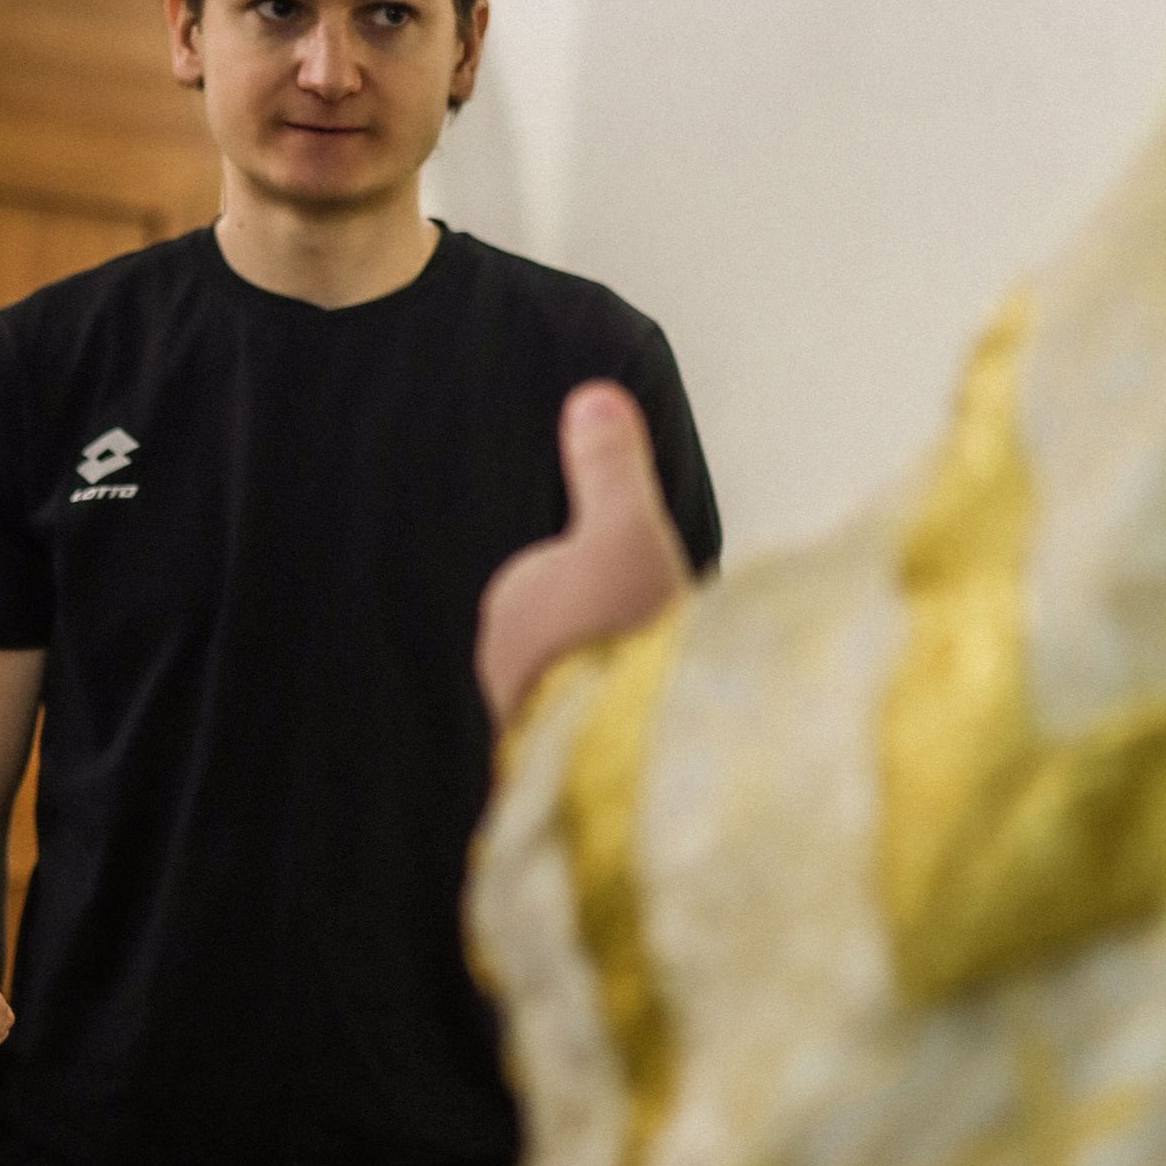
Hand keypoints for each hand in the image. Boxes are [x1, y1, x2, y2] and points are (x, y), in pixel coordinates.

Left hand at [475, 383, 691, 731]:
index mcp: (512, 596)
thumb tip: (591, 396)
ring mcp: (518, 717)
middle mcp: (501, 660)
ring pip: (576, 687)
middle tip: (664, 651)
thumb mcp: (627, 528)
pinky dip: (611, 736)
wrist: (621, 748)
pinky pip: (582, 738)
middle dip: (614, 641)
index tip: (655, 599)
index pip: (567, 576)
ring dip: (613, 691)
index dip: (620, 582)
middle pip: (573, 633)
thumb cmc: (622, 633)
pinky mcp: (543, 769)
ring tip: (659, 699)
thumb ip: (609, 468)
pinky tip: (645, 742)